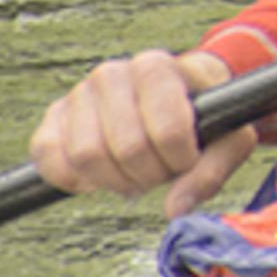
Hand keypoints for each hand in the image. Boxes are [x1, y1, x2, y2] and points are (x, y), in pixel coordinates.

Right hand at [30, 48, 252, 215]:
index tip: (189, 159)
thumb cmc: (203, 117)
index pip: (168, 130)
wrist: (174, 95)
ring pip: (86, 156)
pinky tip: (100, 176)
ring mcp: (78, 95)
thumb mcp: (227, 138)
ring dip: (115, 181)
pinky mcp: (52, 119)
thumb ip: (211, 172)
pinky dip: (73, 180)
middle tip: (161, 172)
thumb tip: (175, 209)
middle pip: (127, 148)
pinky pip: (49, 158)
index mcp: (157, 68)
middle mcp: (112, 74)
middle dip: (149, 175)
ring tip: (134, 172)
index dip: (181, 160)